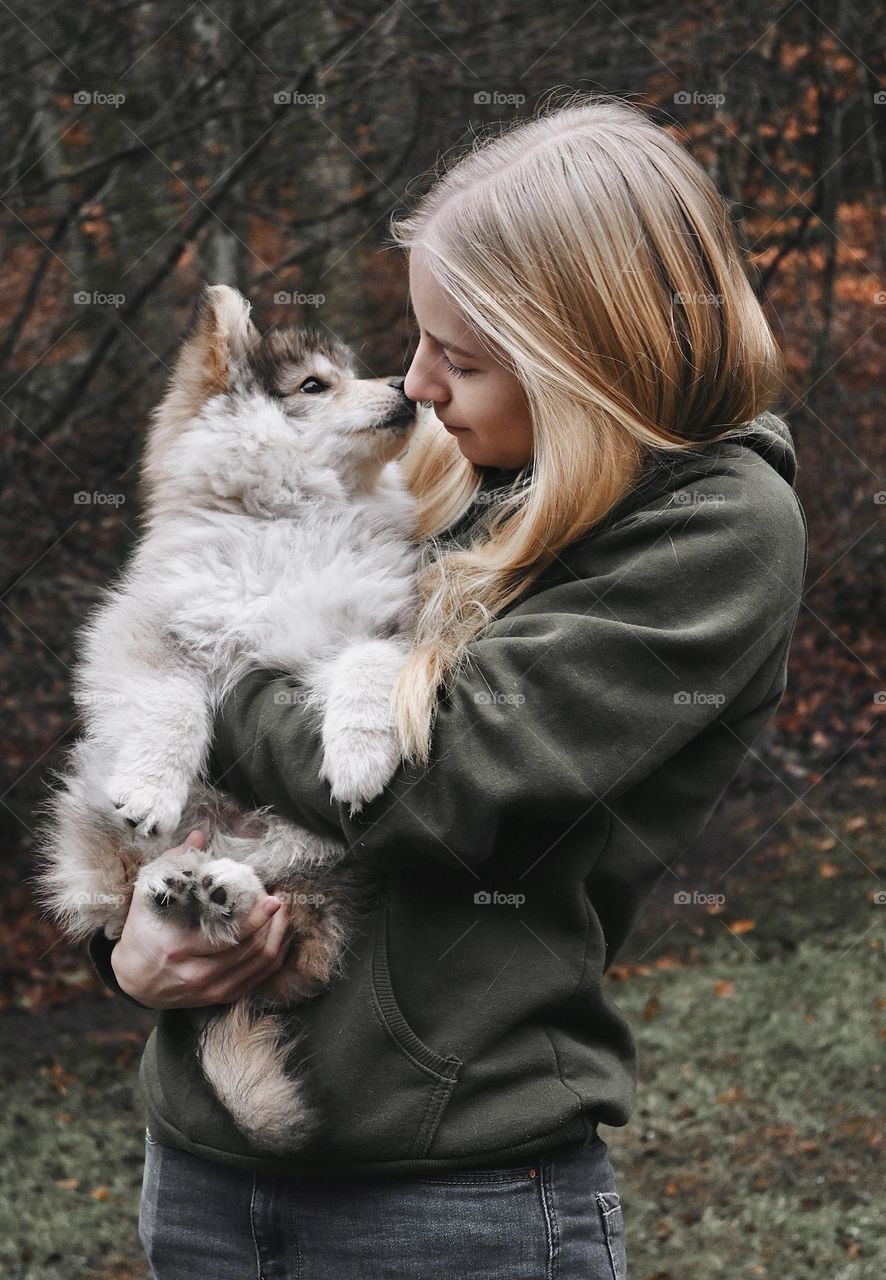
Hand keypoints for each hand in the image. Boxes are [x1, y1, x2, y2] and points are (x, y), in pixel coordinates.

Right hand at [110, 830, 289, 1008]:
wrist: (132, 979)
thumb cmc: (142, 931)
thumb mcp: (149, 896)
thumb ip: (173, 865)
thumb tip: (197, 836)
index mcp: (178, 947)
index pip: (229, 936)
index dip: (257, 918)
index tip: (272, 898)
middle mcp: (195, 974)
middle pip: (251, 951)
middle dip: (273, 924)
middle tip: (280, 901)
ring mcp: (209, 990)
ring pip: (259, 966)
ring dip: (278, 939)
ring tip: (283, 915)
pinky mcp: (218, 998)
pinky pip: (257, 980)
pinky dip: (274, 958)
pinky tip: (280, 939)